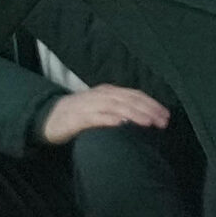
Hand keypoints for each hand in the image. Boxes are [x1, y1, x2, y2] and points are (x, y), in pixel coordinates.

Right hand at [39, 84, 170, 144]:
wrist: (49, 117)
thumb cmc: (79, 115)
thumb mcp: (102, 108)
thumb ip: (119, 110)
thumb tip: (145, 120)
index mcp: (109, 92)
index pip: (135, 95)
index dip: (152, 104)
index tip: (166, 115)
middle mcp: (101, 95)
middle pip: (129, 99)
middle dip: (148, 110)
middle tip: (164, 122)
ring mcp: (89, 105)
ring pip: (116, 107)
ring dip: (134, 114)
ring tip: (149, 123)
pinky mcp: (78, 118)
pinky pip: (96, 118)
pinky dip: (110, 120)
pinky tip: (121, 125)